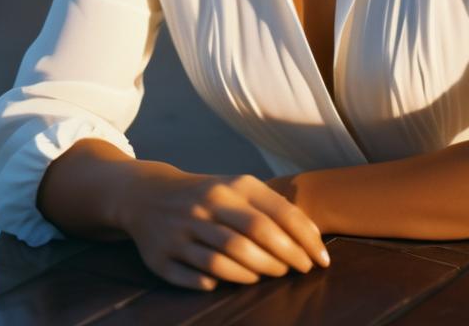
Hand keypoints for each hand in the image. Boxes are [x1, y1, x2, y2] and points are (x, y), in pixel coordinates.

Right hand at [117, 166, 329, 290]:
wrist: (147, 193)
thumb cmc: (207, 194)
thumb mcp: (236, 188)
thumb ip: (271, 207)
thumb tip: (311, 236)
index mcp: (230, 186)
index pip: (276, 213)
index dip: (303, 238)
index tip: (321, 258)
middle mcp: (207, 205)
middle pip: (255, 235)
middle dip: (285, 257)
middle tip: (301, 270)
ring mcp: (183, 231)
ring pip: (227, 259)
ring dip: (257, 272)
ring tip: (272, 275)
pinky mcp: (162, 256)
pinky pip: (197, 277)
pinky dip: (218, 282)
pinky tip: (232, 281)